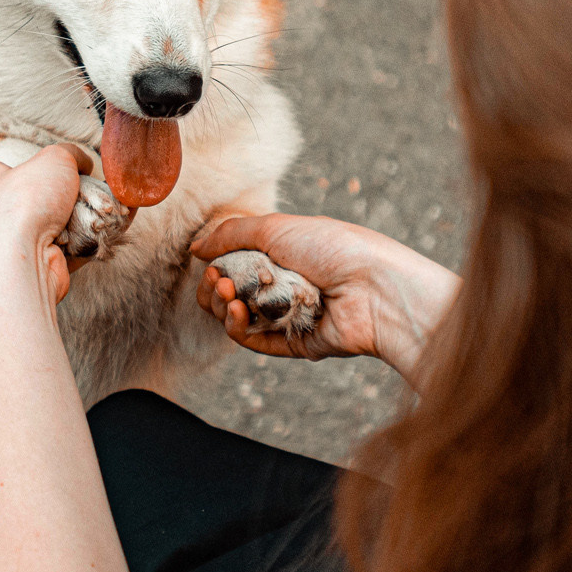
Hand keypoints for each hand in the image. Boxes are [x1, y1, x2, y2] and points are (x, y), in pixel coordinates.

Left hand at [0, 144, 93, 302]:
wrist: (27, 251)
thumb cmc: (25, 198)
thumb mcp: (54, 158)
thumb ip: (71, 155)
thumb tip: (84, 165)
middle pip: (20, 209)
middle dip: (47, 205)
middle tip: (63, 199)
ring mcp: (15, 247)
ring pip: (52, 227)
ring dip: (73, 220)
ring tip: (83, 214)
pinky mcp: (40, 266)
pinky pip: (69, 248)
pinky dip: (83, 241)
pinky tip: (89, 234)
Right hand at [192, 214, 459, 379]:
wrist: (375, 288)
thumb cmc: (333, 249)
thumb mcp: (276, 228)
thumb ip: (231, 234)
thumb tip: (196, 247)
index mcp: (284, 256)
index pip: (236, 265)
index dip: (217, 266)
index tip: (211, 263)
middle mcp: (285, 286)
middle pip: (231, 295)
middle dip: (215, 288)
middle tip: (220, 281)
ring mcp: (290, 316)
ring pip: (239, 320)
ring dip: (222, 307)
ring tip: (227, 295)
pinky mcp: (295, 343)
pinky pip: (256, 341)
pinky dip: (238, 329)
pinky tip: (235, 313)